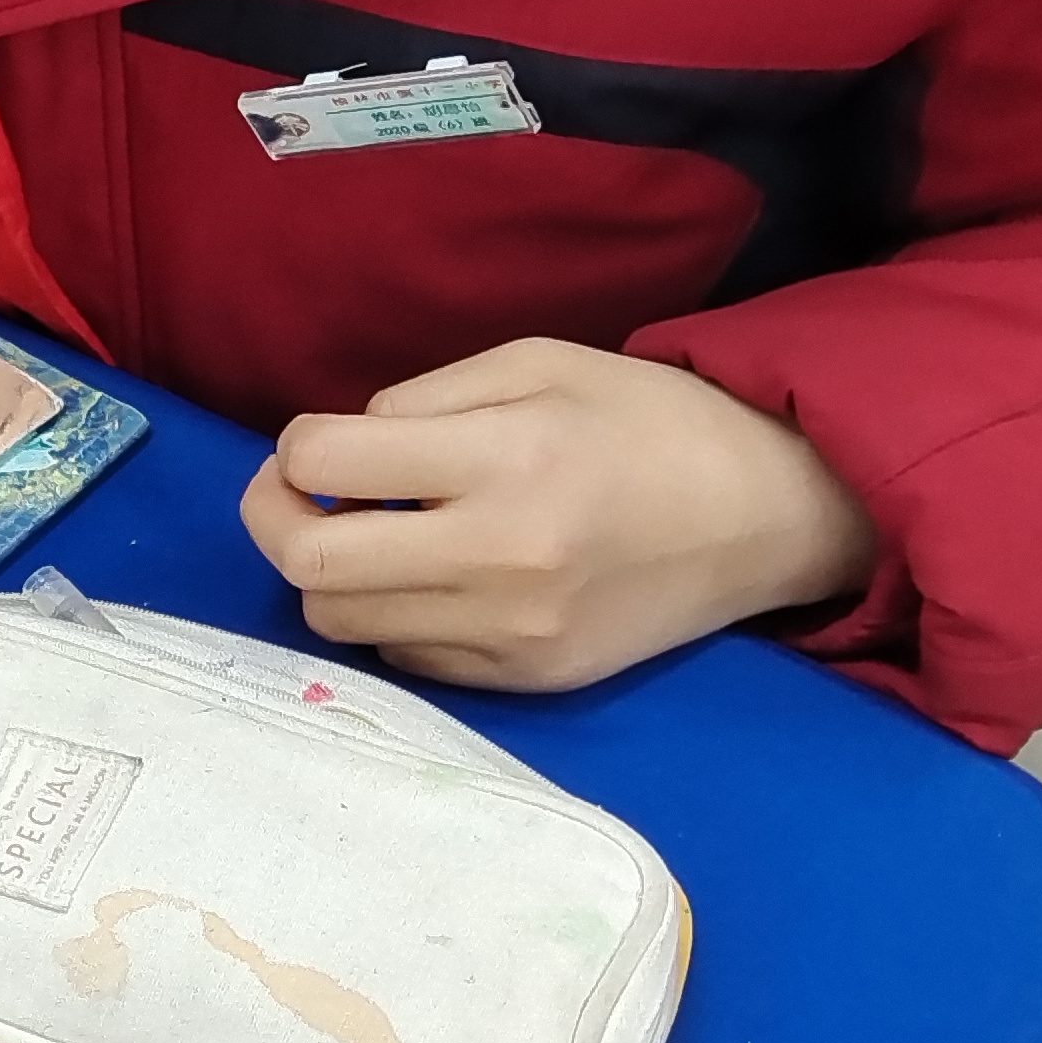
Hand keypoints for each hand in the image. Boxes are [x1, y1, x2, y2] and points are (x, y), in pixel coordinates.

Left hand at [240, 338, 876, 691]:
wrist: (768, 513)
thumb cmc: (647, 421)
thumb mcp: (536, 362)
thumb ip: (421, 400)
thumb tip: (334, 452)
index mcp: (507, 460)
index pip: (324, 464)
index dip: (294, 448)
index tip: (315, 444)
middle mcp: (502, 557)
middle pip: (308, 562)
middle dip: (273, 519)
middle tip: (297, 493)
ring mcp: (512, 633)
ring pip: (340, 619)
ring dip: (329, 572)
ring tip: (371, 534)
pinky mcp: (526, 680)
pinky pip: (401, 655)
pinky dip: (390, 613)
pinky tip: (430, 577)